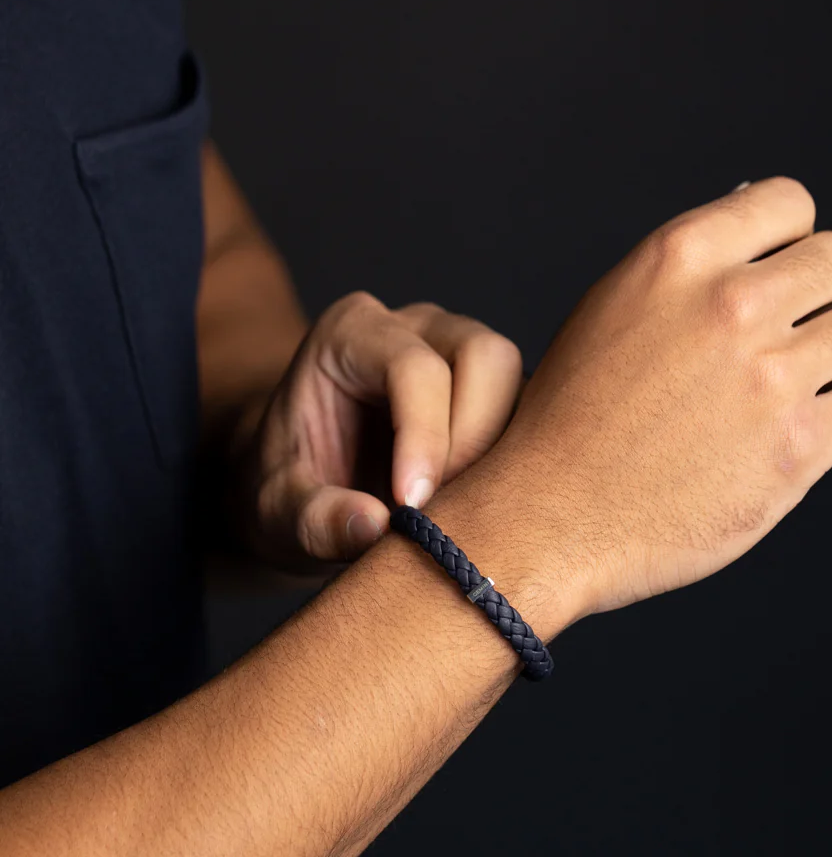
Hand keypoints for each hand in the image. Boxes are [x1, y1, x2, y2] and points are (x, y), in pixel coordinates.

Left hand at [234, 293, 522, 570]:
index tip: (410, 508)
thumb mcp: (274, 511)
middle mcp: (417, 328)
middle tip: (444, 510)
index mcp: (352, 333)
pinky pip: (531, 416)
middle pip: (485, 357)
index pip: (414, 368)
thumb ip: (313, 519)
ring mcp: (462, 354)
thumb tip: (374, 528)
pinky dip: (517, 464)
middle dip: (474, 439)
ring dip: (503, 451)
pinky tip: (485, 510)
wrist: (303, 491)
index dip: (424, 439)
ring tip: (463, 512)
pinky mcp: (495, 395)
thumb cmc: (285, 490)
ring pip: (520, 380)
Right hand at [444, 177, 831, 631]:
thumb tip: (761, 225)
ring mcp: (770, 379)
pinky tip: (788, 436)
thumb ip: (687, 271)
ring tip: (790, 388)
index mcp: (679, 258)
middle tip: (788, 337)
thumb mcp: (610, 311)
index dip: (789, 241)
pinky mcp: (797, 449)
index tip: (775, 278)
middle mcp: (731, 307)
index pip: (790, 203)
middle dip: (820, 295)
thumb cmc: (571, 420)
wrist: (551, 519)